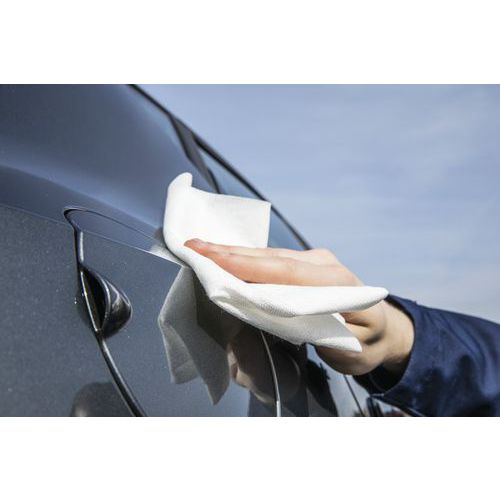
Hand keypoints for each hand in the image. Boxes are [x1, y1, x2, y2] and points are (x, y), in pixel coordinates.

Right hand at [184, 239, 413, 376]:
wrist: (385, 330)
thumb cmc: (366, 344)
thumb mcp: (345, 349)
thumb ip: (311, 331)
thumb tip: (269, 320)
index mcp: (335, 282)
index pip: (282, 270)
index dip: (244, 265)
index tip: (210, 258)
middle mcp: (323, 263)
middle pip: (269, 256)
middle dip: (228, 252)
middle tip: (192, 245)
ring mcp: (315, 259)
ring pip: (267, 254)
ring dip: (232, 252)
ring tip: (200, 248)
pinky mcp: (307, 263)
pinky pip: (271, 259)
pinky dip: (245, 259)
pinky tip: (225, 256)